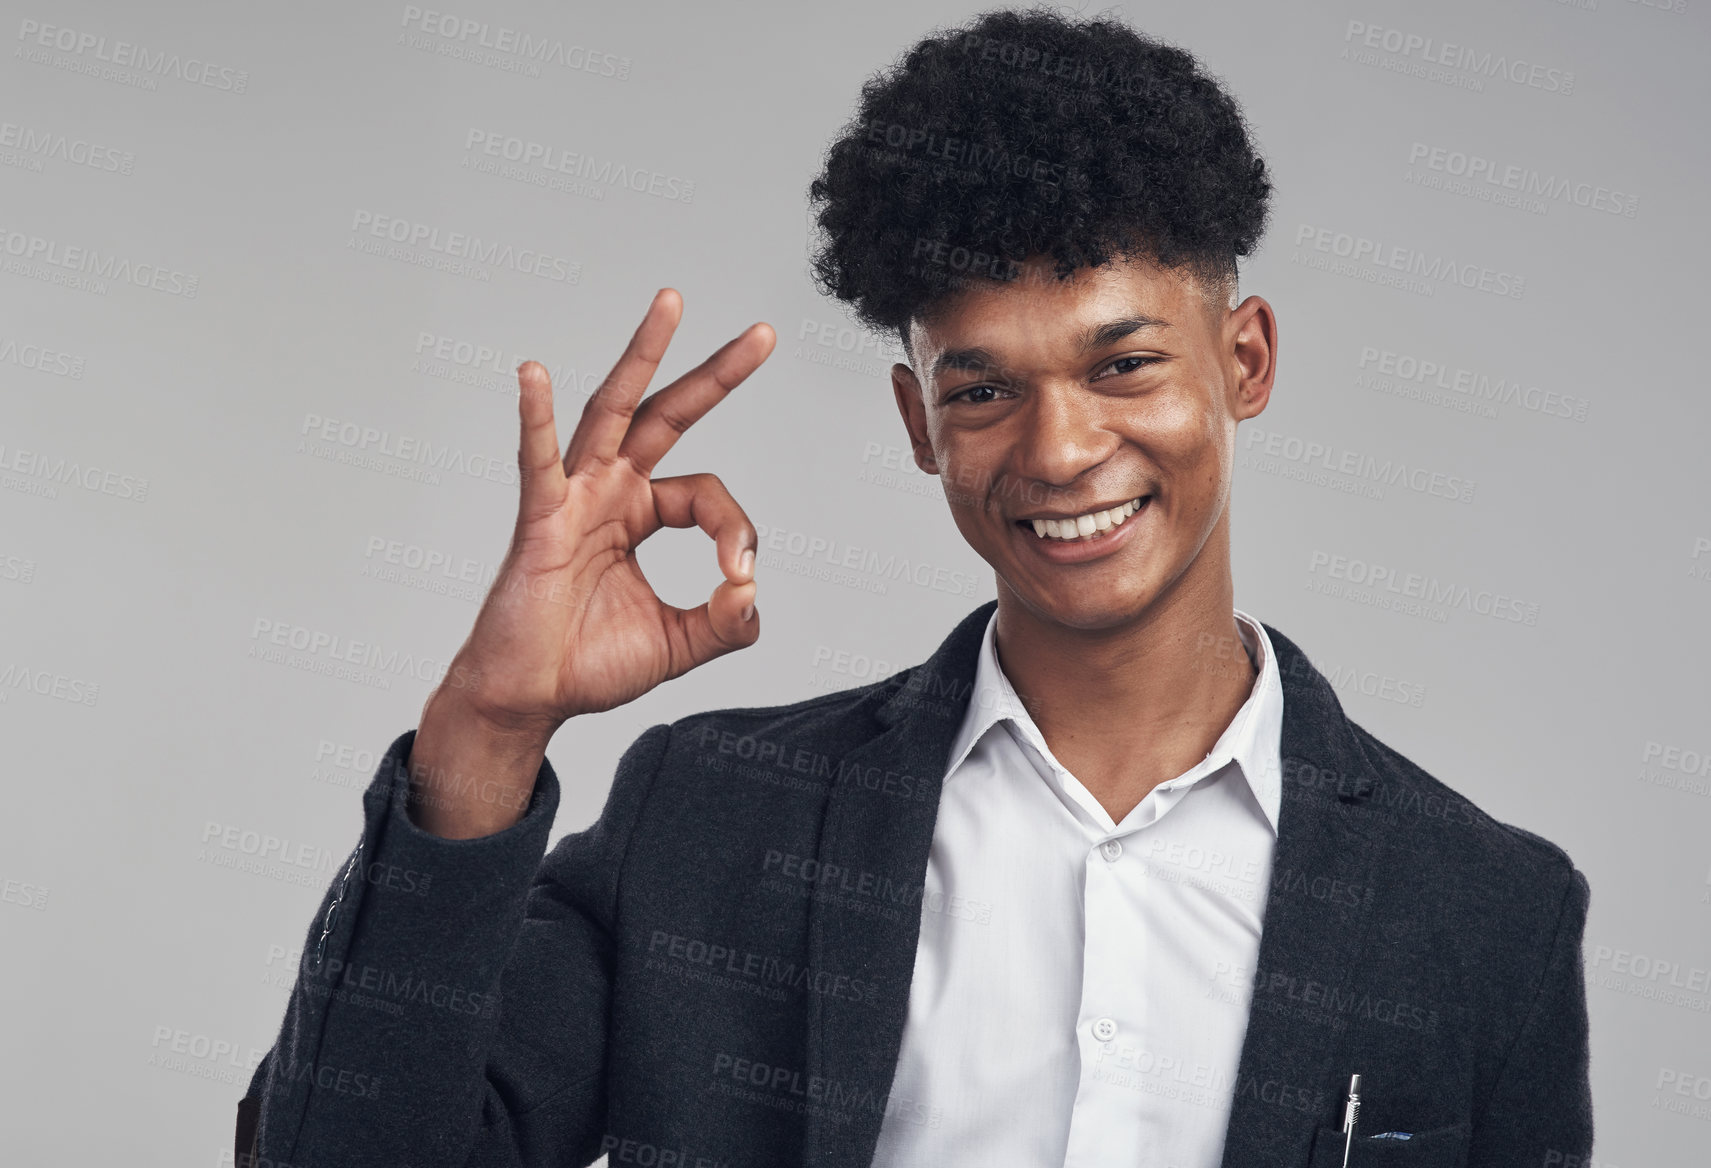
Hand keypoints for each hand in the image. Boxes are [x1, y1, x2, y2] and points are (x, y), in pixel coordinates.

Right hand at [409, 290, 772, 834]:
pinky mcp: (538, 520)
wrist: (529, 699)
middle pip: (668, 415)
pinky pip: (536, 461)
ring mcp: (573, 498)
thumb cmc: (588, 665)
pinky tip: (533, 372)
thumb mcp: (679, 643)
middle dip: (716, 373)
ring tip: (672, 304)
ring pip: (611, 411)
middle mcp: (610, 492)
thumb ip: (726, 621)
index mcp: (641, 513)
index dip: (735, 530)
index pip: (707, 495)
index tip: (739, 576)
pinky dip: (533, 417)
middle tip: (763, 333)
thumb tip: (750, 591)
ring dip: (643, 356)